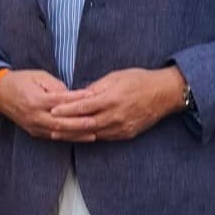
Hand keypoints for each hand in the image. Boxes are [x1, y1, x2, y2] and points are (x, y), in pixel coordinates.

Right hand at [0, 70, 87, 139]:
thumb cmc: (19, 81)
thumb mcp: (38, 76)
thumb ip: (55, 85)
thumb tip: (71, 95)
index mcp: (35, 99)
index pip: (60, 100)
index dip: (76, 99)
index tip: (91, 97)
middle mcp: (34, 115)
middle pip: (61, 122)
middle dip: (80, 123)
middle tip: (96, 121)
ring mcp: (33, 125)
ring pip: (58, 133)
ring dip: (76, 134)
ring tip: (93, 133)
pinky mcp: (34, 131)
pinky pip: (53, 136)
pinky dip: (67, 137)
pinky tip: (79, 137)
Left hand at [49, 67, 184, 140]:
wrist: (165, 94)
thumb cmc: (140, 80)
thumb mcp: (116, 77)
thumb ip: (97, 87)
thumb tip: (79, 94)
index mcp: (112, 98)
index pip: (84, 106)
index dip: (67, 110)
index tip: (53, 111)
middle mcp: (116, 115)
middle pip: (86, 124)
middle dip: (66, 127)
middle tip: (50, 127)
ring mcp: (122, 127)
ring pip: (94, 134)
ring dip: (75, 135)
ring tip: (59, 134)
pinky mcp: (127, 134)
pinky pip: (105, 137)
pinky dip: (90, 137)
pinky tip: (79, 137)